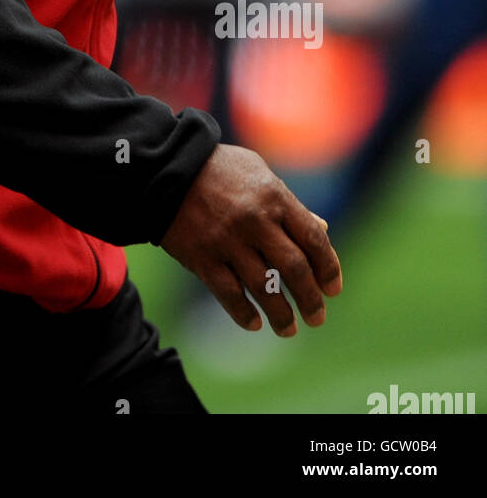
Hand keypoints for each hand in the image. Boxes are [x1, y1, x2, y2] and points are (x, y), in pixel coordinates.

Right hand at [159, 143, 342, 335]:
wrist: (165, 168)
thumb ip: (289, 203)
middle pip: (294, 269)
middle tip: (317, 318)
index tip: (332, 289)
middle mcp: (255, 220)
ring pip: (265, 288)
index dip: (328, 268)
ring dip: (281, 315)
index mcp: (274, 196)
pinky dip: (244, 313)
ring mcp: (228, 241)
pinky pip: (229, 294)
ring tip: (288, 329)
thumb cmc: (218, 168)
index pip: (313, 239)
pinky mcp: (202, 257)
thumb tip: (321, 230)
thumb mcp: (258, 173)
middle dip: (311, 299)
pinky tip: (254, 322)